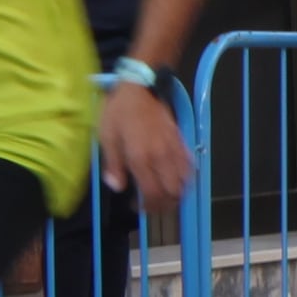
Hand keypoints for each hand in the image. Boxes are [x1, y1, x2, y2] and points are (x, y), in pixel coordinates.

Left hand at [97, 78, 190, 207]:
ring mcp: (174, 149)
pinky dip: (185, 177)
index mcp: (141, 158)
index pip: (152, 193)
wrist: (141, 88)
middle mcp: (161, 157)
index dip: (148, 207)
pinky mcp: (181, 141)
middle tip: (153, 206)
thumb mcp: (106, 137)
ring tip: (164, 195)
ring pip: (185, 181)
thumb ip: (113, 164)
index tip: (139, 209)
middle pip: (173, 191)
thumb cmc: (118, 112)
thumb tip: (117, 187)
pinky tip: (175, 178)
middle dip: (165, 204)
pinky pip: (189, 166)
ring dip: (177, 193)